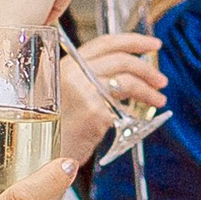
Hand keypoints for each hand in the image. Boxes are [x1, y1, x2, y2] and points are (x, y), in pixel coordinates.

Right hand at [59, 31, 161, 165]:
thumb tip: (121, 74)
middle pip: (121, 60)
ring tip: (158, 99)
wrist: (39, 158)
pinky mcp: (94, 113)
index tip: (153, 45)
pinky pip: (122, 109)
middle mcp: (72, 74)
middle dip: (147, 68)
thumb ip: (85, 79)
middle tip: (161, 80)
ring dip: (148, 91)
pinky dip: (134, 114)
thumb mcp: (62, 95)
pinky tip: (136, 120)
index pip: (105, 43)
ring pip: (127, 81)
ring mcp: (84, 92)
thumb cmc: (52, 130)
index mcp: (64, 65)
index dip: (133, 41)